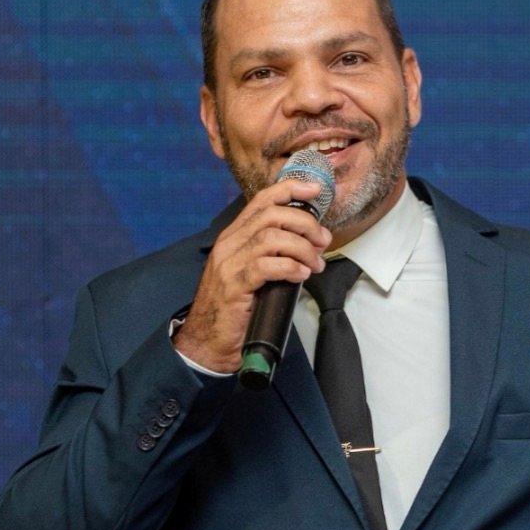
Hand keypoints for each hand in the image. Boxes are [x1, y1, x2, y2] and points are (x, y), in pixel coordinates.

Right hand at [174, 179, 331, 371]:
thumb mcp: (252, 271)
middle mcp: (229, 244)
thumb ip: (272, 252)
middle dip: (305, 223)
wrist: (207, 340)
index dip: (290, 189)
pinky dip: (290, 268)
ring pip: (272, 238)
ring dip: (303, 249)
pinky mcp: (234, 285)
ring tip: (315, 265)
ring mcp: (229, 263)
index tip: (315, 191)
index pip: (262, 200)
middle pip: (272, 215)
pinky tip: (301, 275)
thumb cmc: (234, 307)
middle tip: (322, 241)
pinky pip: (266, 266)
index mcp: (234, 236)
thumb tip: (308, 242)